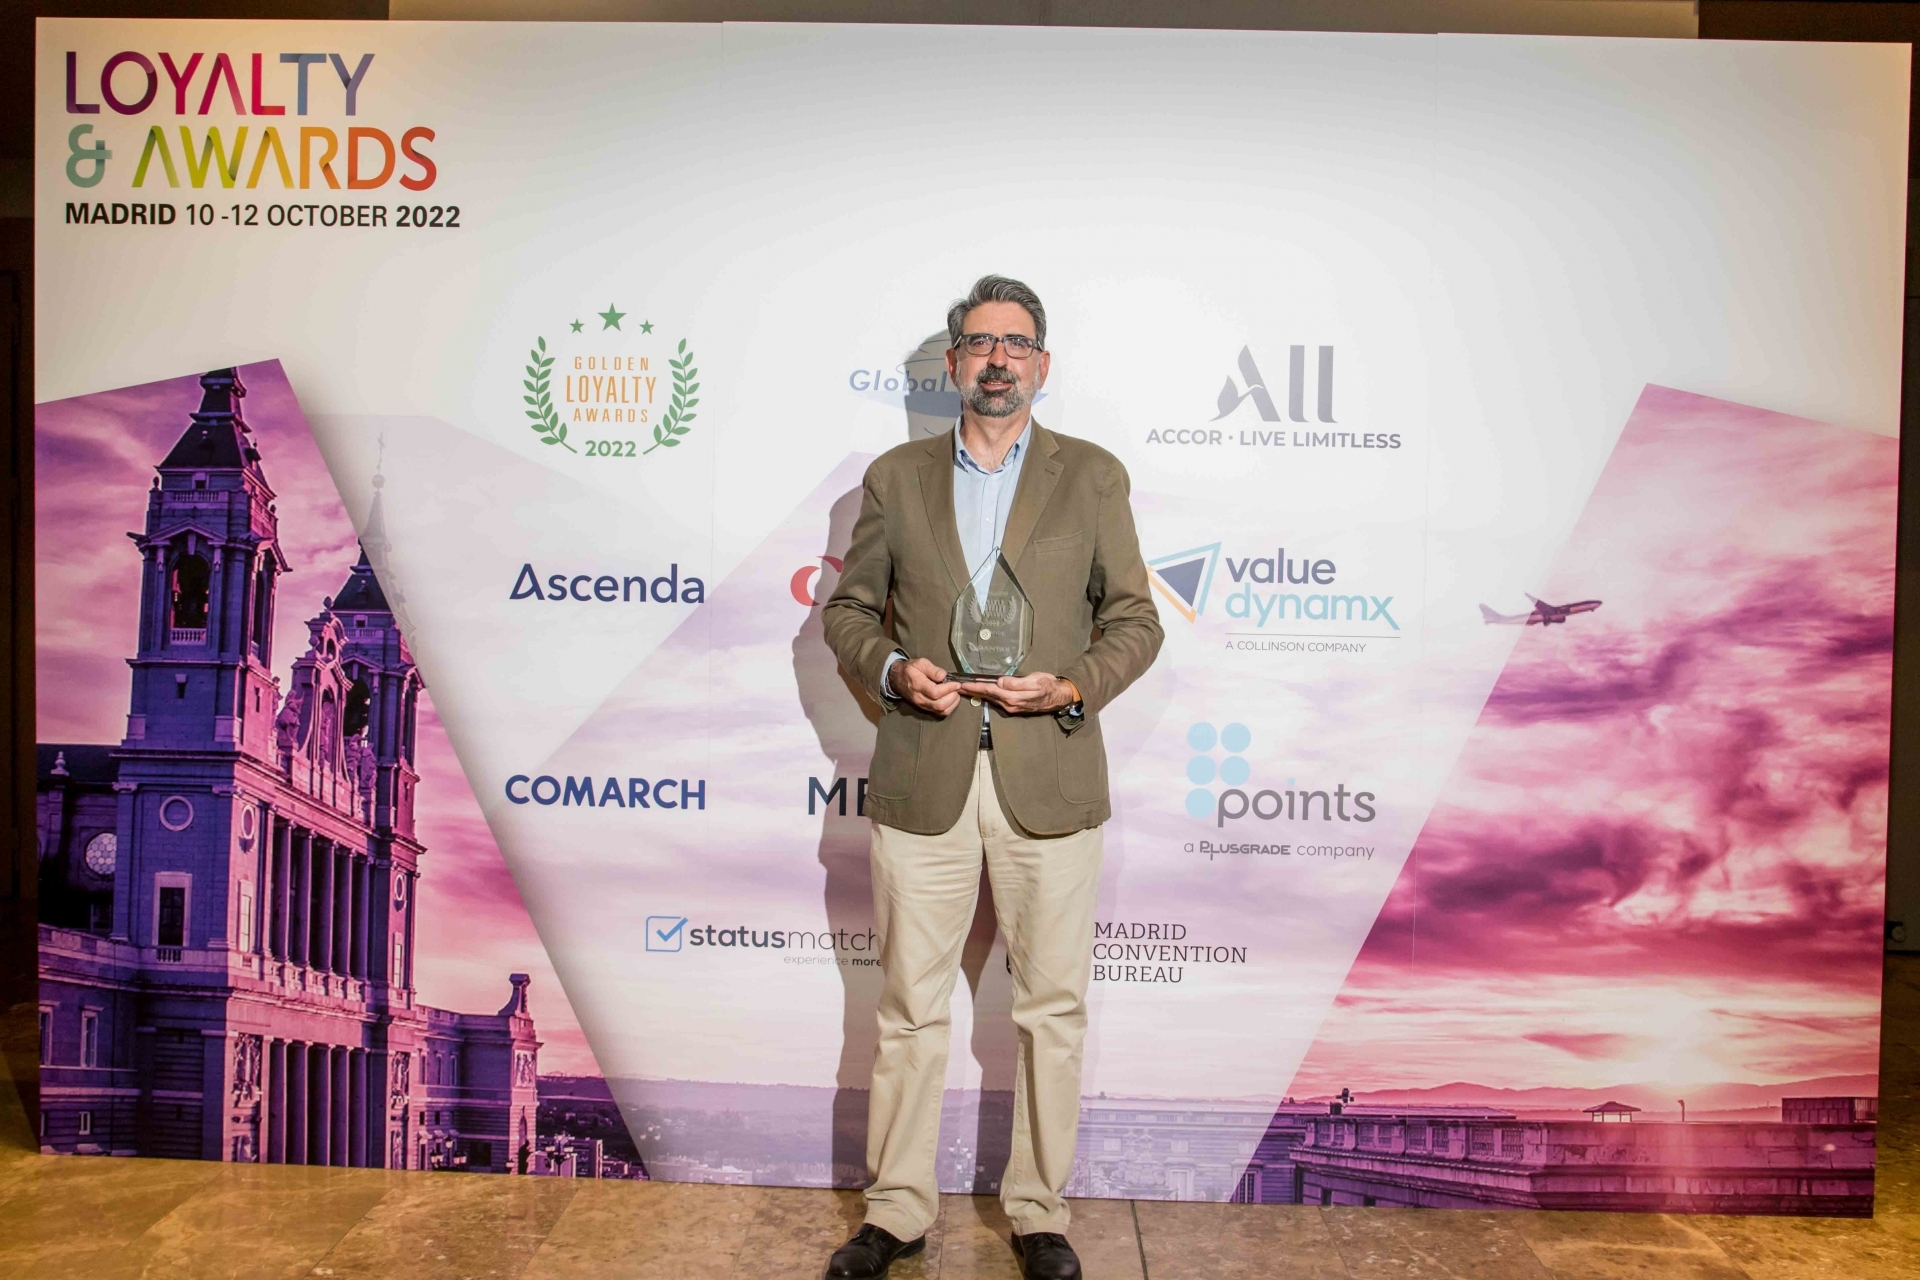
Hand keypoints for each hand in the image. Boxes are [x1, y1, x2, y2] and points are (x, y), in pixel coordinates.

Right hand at [891, 656, 962, 716]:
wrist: (898, 679)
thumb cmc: (910, 670)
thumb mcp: (920, 663)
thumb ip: (932, 669)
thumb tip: (943, 676)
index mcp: (918, 685)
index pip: (935, 692)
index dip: (949, 689)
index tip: (956, 683)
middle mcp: (920, 698)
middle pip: (940, 705)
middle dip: (952, 697)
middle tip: (957, 688)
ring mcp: (923, 705)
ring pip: (941, 711)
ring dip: (952, 703)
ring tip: (955, 693)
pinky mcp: (926, 708)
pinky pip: (940, 713)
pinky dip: (949, 707)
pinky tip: (951, 698)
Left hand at [955, 672, 1079, 715]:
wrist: (1059, 697)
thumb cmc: (1048, 686)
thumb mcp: (1035, 681)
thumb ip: (1017, 683)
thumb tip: (1001, 681)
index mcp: (1013, 697)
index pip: (989, 690)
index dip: (975, 687)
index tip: (963, 684)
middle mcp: (1010, 704)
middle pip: (987, 696)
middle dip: (972, 691)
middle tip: (958, 686)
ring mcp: (1011, 707)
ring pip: (991, 699)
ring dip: (978, 694)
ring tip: (966, 688)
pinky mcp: (1014, 707)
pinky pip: (996, 700)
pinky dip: (987, 695)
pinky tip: (982, 692)